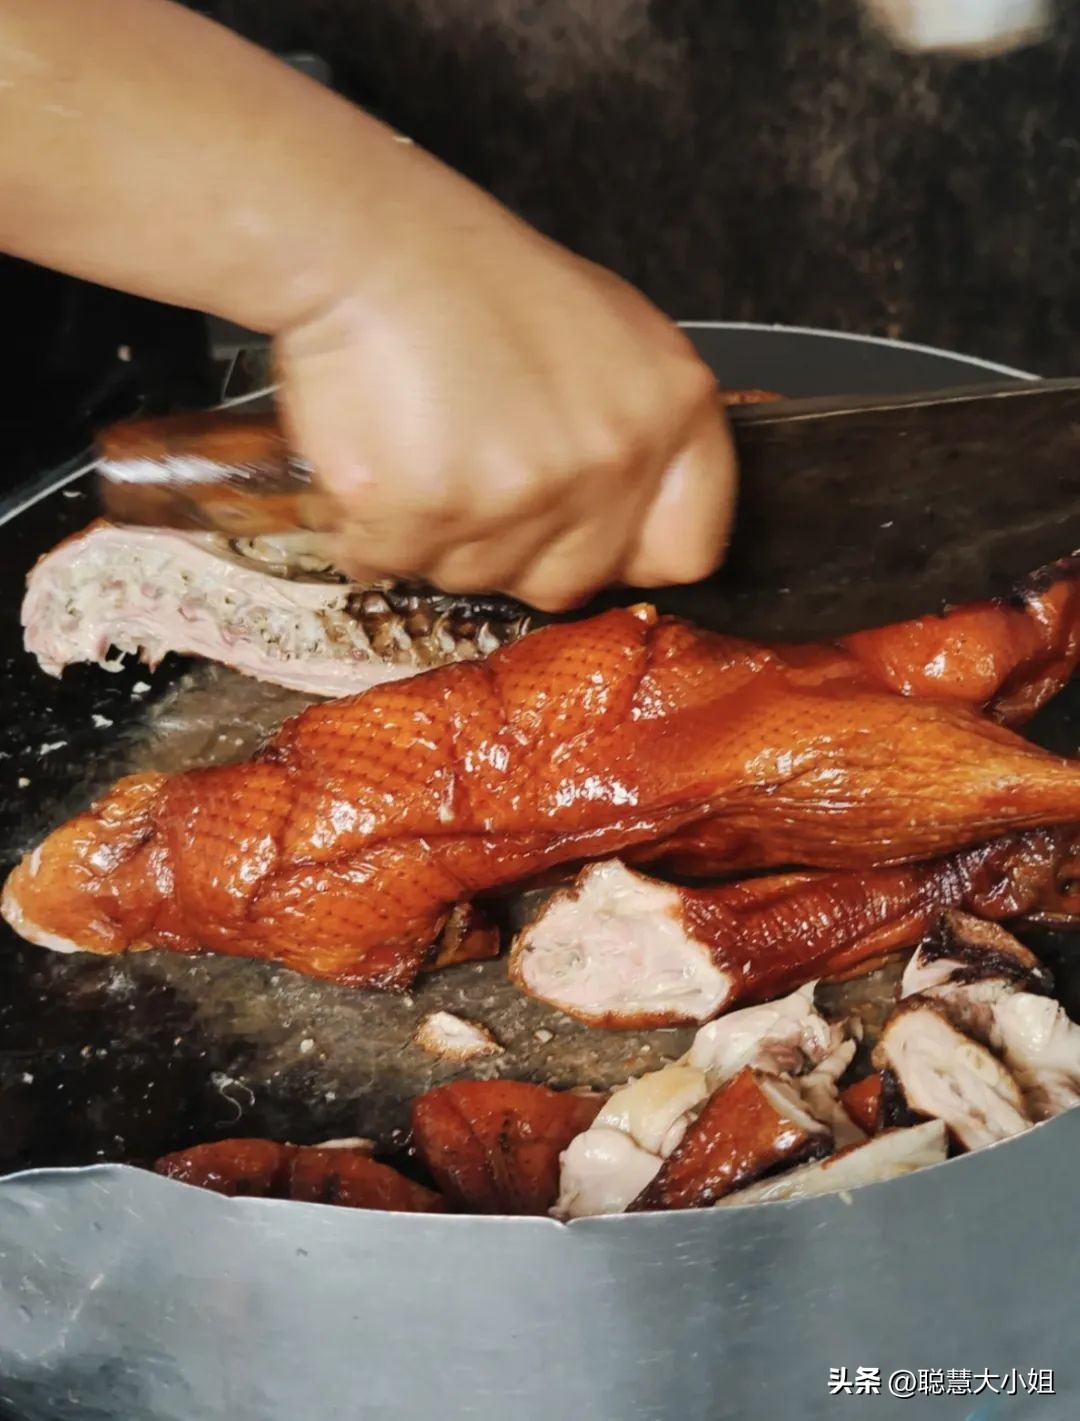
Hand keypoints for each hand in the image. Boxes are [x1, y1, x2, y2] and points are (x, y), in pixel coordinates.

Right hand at [274, 183, 735, 611]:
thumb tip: (632, 515)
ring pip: (479, 578)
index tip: (590, 535)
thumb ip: (639, 431)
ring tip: (421, 445)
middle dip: (520, 550)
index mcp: (672, 410)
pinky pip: (396, 563)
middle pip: (572, 582)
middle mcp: (610, 459)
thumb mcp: (607, 333)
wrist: (367, 244)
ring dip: (441, 537)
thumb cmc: (474, 280)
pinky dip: (372, 529)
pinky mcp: (431, 514)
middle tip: (477, 472)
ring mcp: (522, 493)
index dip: (631, 552)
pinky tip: (377, 460)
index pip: (688, 549)